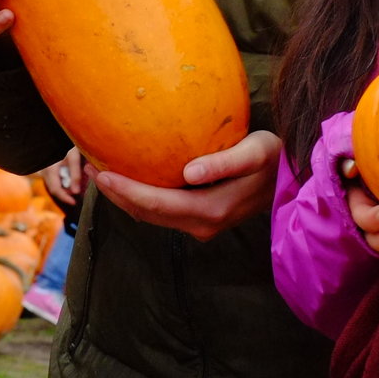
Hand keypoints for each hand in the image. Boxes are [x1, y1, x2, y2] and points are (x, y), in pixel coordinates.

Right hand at [43, 148, 85, 207]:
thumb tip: (76, 192)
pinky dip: (61, 179)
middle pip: (54, 187)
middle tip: (77, 192)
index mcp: (50, 169)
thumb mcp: (74, 157)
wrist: (53, 129)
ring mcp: (44, 167)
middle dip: (65, 192)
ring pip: (53, 182)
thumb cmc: (65, 142)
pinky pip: (53, 176)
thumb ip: (75, 174)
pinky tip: (69, 175)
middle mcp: (44, 170)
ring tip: (76, 182)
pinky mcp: (47, 164)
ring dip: (64, 185)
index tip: (74, 202)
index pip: (56, 190)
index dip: (65, 198)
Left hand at [93, 130, 280, 242]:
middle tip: (87, 168)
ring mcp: (200, 225)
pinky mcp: (200, 217)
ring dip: (123, 197)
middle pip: (148, 213)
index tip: (101, 173)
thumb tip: (188, 172)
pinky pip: (161, 211)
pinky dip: (139, 197)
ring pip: (152, 215)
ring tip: (97, 173)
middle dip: (116, 194)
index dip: (127, 191)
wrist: (292, 181)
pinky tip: (126, 177)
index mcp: (210, 210)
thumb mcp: (255, 153)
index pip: (158, 204)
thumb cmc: (275, 159)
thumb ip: (224, 162)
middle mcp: (202, 224)